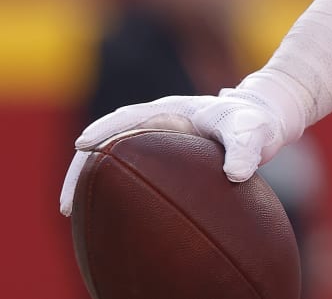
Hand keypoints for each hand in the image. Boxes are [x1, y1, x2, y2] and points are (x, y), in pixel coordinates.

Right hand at [58, 87, 292, 215]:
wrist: (265, 119)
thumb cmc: (255, 122)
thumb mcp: (253, 132)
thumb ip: (247, 150)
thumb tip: (236, 174)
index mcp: (170, 111)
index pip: (125, 118)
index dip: (101, 133)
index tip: (81, 148)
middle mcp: (157, 124)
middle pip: (107, 143)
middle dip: (82, 170)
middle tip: (67, 205)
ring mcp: (157, 141)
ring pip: (114, 161)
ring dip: (92, 184)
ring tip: (76, 217)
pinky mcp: (163, 157)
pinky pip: (130, 173)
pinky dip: (114, 191)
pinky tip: (110, 220)